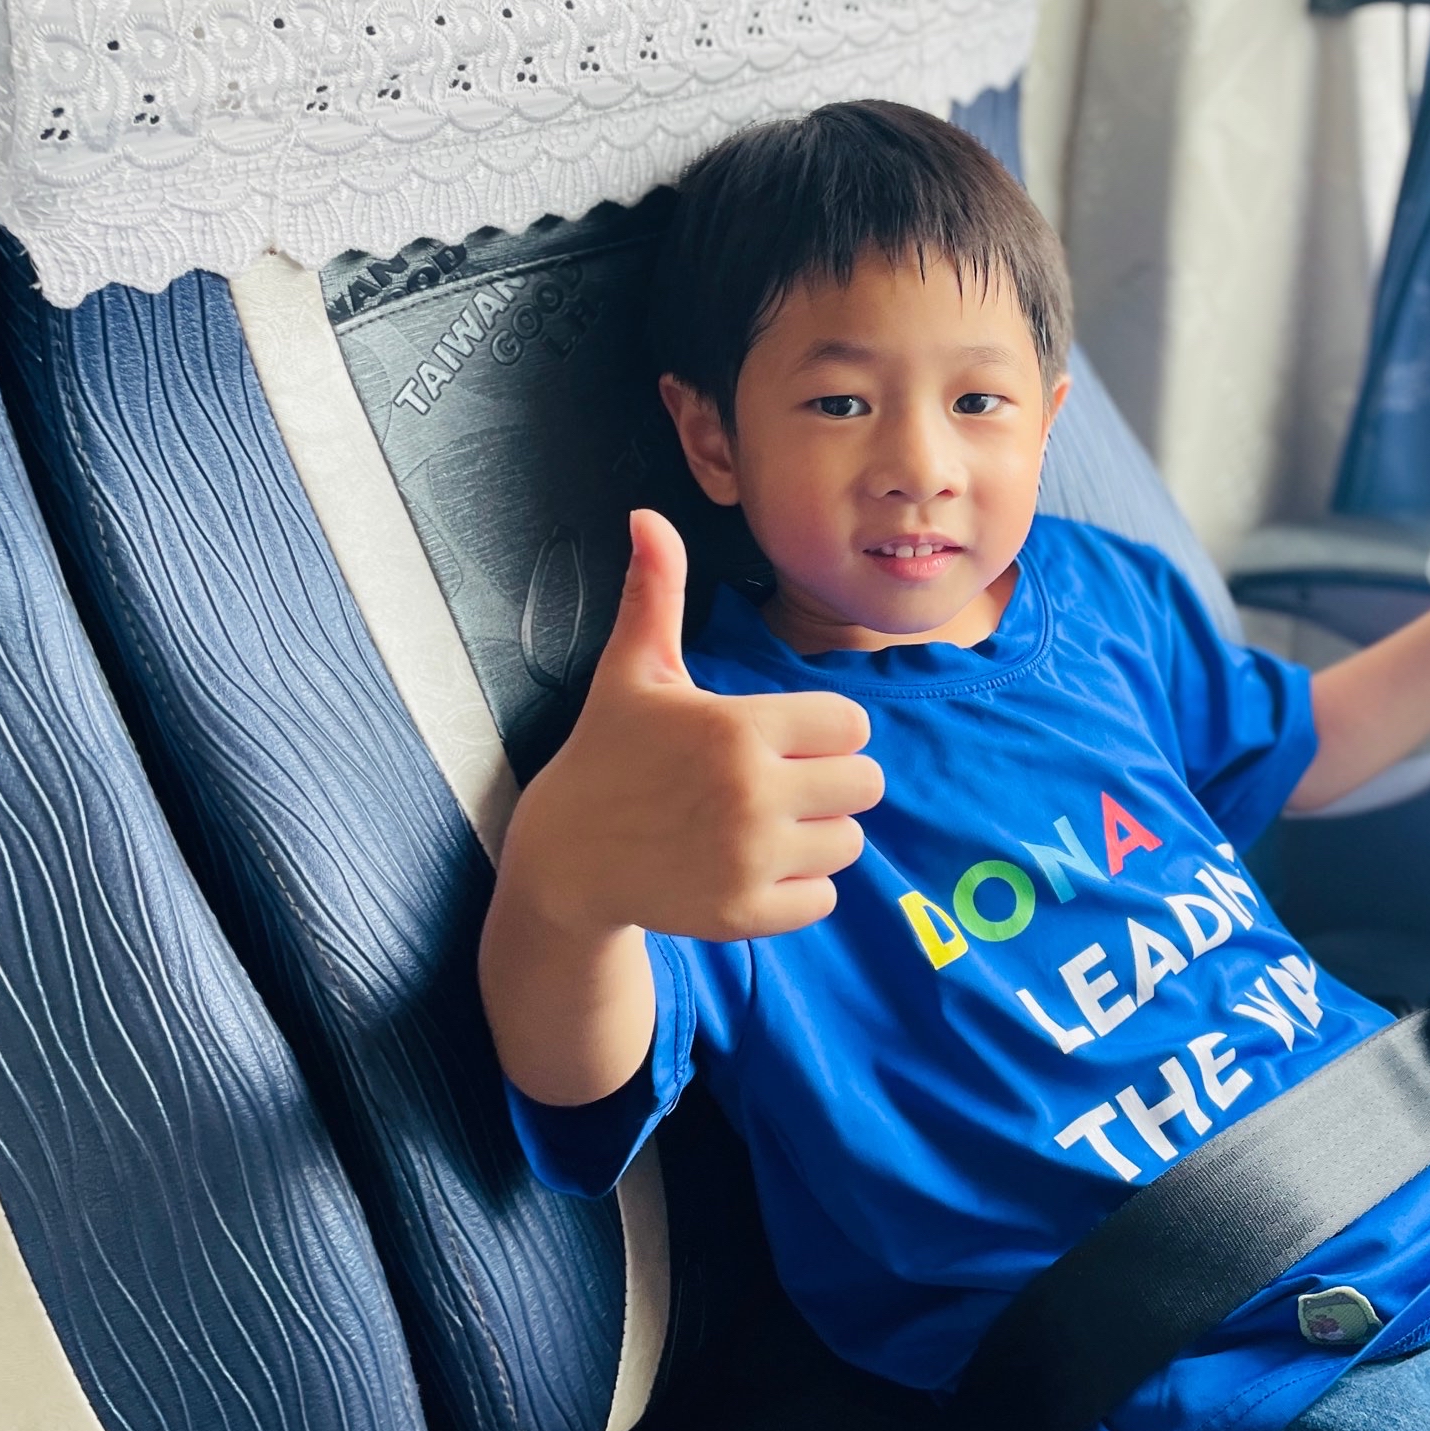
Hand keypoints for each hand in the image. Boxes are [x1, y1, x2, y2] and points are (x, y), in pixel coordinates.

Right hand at [497, 508, 884, 941]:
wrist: (565, 857)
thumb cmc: (608, 753)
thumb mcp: (632, 671)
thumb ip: (655, 592)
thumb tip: (646, 516)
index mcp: (738, 728)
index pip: (852, 724)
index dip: (824, 729)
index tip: (784, 737)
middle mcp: (752, 795)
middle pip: (865, 783)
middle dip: (831, 781)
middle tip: (780, 783)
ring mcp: (750, 860)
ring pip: (849, 843)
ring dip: (818, 835)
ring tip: (766, 824)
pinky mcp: (744, 914)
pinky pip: (824, 899)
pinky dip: (801, 888)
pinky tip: (756, 866)